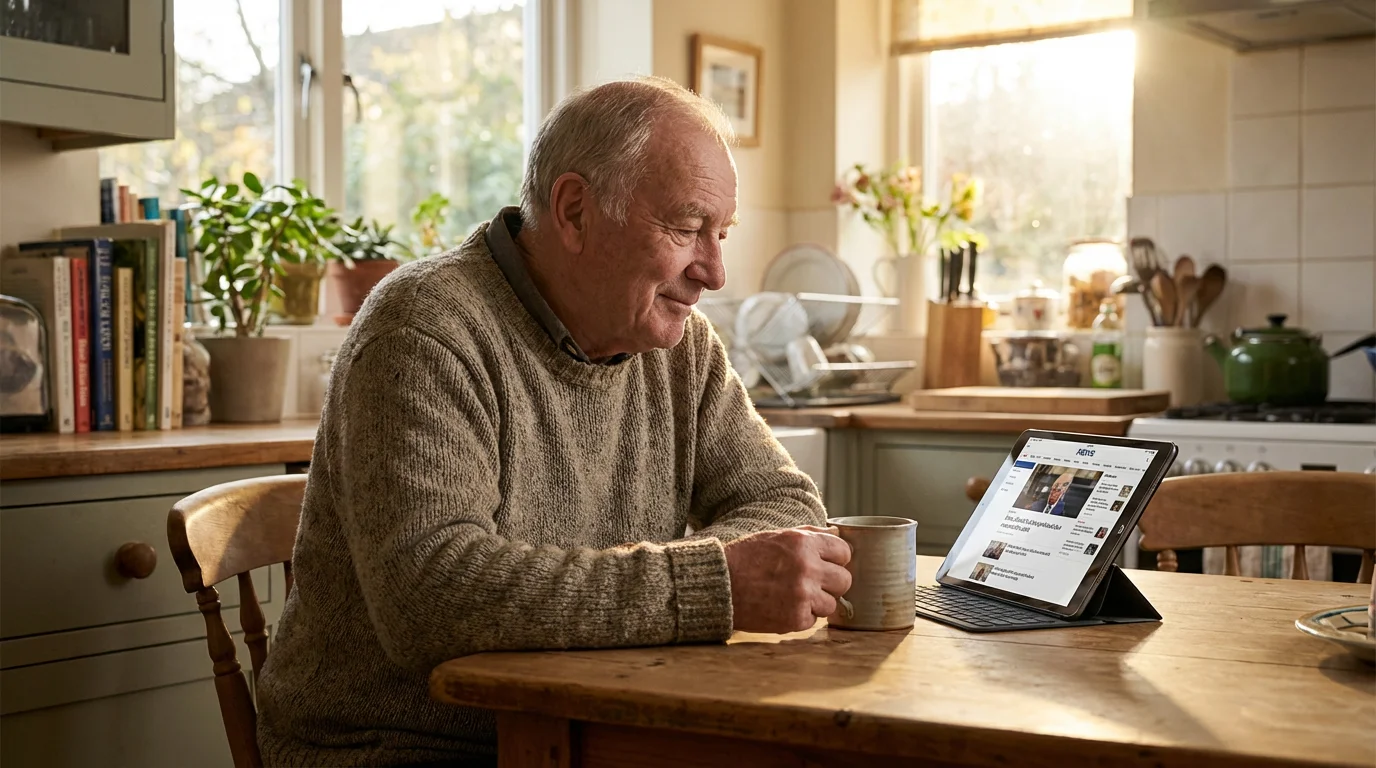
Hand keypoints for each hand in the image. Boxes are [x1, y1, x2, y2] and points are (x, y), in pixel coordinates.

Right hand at [723, 525, 851, 633]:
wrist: (718, 585)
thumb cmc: (745, 558)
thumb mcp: (777, 536)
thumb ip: (810, 535)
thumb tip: (837, 536)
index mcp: (804, 543)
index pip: (844, 552)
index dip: (835, 559)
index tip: (825, 564)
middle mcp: (807, 568)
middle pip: (844, 580)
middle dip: (830, 582)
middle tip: (812, 583)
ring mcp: (803, 595)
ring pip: (832, 603)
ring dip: (817, 602)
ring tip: (794, 596)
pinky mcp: (795, 618)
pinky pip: (814, 620)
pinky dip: (801, 616)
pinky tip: (783, 606)